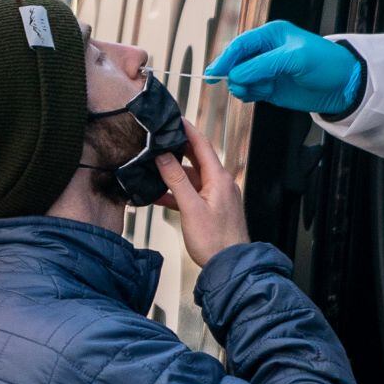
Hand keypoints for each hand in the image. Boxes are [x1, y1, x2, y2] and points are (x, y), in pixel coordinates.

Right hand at [154, 120, 248, 266]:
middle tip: (160, 140)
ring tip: (154, 169)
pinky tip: (161, 196)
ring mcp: (217, 196)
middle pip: (197, 159)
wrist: (230, 265)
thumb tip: (163, 156)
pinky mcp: (212, 209)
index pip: (202, 145)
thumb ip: (176, 179)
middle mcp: (220, 184)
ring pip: (193, 178)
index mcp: (219, 178)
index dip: (188, 130)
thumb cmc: (215, 240)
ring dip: (174, 174)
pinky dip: (178, 192)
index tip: (174, 119)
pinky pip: (193, 194)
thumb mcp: (190, 207)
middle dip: (178, 149)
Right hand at [204, 20, 360, 114]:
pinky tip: (260, 94)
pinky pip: (247, 91)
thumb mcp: (294, 59)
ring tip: (260, 90)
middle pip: (234, 62)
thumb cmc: (324, 64)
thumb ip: (262, 66)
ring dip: (243, 86)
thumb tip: (234, 76)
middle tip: (237, 85)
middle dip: (232, 74)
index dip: (225, 58)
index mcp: (271, 35)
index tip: (214, 73)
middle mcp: (264, 52)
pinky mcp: (267, 88)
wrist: (342, 87)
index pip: (240, 45)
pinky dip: (248, 95)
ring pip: (238, 79)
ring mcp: (265, 70)